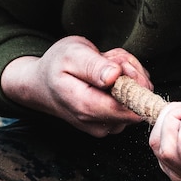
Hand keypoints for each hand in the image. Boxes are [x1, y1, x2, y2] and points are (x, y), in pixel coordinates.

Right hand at [0, 36, 149, 136]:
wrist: (43, 83)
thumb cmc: (56, 66)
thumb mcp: (72, 54)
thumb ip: (93, 66)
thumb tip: (115, 76)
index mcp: (85, 107)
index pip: (128, 106)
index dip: (133, 82)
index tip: (119, 64)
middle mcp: (98, 123)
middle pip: (137, 102)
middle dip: (131, 74)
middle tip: (109, 59)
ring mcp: (106, 126)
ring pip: (138, 100)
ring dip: (128, 77)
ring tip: (105, 66)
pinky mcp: (113, 123)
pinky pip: (133, 103)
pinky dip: (127, 84)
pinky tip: (109, 76)